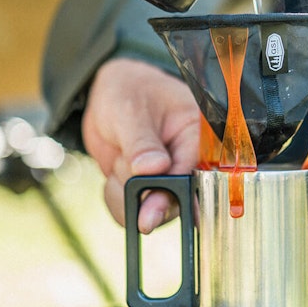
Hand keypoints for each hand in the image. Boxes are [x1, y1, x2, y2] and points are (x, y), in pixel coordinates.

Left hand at [82, 58, 200, 231]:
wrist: (110, 94)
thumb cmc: (127, 92)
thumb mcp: (129, 110)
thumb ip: (142, 141)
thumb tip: (155, 169)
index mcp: (197, 134)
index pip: (192, 172)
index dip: (170, 195)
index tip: (149, 214)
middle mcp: (189, 161)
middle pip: (176, 201)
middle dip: (145, 199)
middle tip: (126, 192)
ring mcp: (170, 180)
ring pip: (152, 211)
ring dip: (125, 192)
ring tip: (119, 158)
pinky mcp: (151, 191)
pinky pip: (132, 212)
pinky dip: (117, 198)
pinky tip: (114, 173)